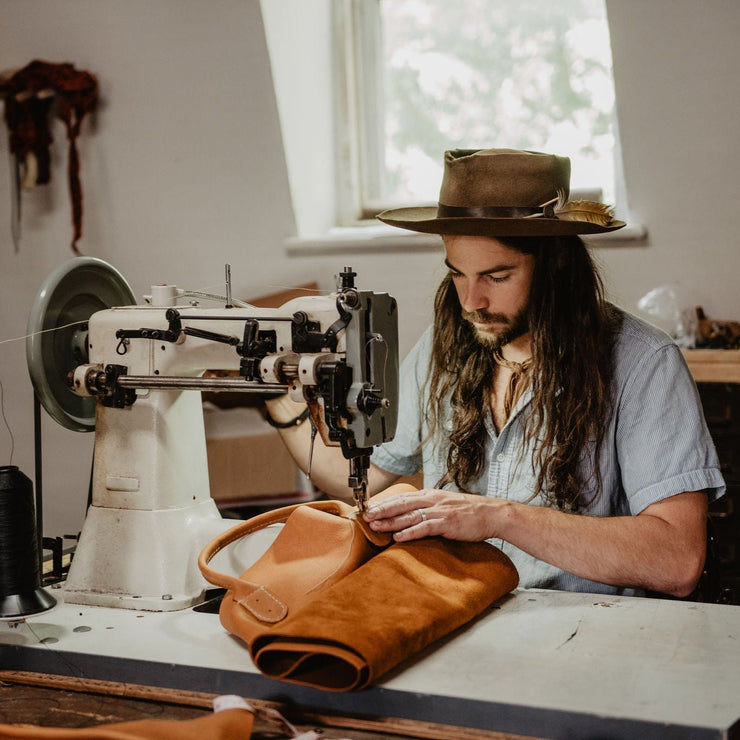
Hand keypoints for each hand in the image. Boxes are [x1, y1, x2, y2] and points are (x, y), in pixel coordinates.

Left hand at [363, 489, 498, 541]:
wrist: (491, 513)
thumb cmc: (469, 512)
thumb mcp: (445, 505)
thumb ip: (428, 508)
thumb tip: (410, 516)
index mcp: (430, 495)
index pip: (402, 497)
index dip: (384, 503)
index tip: (369, 509)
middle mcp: (432, 500)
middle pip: (401, 504)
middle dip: (382, 510)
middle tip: (365, 516)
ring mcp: (439, 511)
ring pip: (409, 515)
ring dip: (390, 521)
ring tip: (375, 526)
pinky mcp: (447, 523)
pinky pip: (424, 527)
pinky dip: (410, 532)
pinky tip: (398, 537)